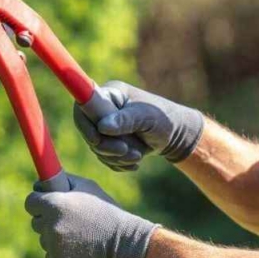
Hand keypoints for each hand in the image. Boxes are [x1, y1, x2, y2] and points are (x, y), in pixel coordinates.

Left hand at [25, 172, 159, 257]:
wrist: (123, 242)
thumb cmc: (106, 210)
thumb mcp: (87, 187)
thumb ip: (64, 181)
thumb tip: (44, 181)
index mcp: (54, 204)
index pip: (30, 202)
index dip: (38, 202)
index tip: (46, 203)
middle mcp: (50, 225)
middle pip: (36, 222)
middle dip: (47, 219)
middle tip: (66, 220)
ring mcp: (53, 246)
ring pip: (44, 240)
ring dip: (54, 237)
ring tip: (77, 235)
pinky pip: (50, 256)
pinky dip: (60, 253)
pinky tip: (77, 248)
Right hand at [73, 81, 204, 170]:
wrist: (174, 135)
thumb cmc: (163, 119)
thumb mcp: (147, 117)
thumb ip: (125, 120)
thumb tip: (103, 127)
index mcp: (110, 94)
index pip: (84, 106)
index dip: (85, 124)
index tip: (98, 140)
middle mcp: (102, 109)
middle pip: (88, 131)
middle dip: (106, 146)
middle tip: (127, 151)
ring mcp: (104, 126)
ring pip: (96, 147)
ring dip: (116, 157)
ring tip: (138, 156)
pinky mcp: (108, 141)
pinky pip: (103, 157)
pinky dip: (117, 163)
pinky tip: (134, 163)